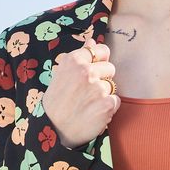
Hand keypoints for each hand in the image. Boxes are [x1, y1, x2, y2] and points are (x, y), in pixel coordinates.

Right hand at [41, 31, 121, 148]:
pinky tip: (94, 112)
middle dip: (103, 79)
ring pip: (112, 85)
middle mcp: (86, 71)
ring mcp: (97, 88)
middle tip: (87, 92)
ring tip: (88, 104)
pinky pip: (116, 101)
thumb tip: (93, 41)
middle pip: (110, 68)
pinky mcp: (106, 104)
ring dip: (105, 94)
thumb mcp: (62, 73)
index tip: (93, 71)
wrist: (54, 129)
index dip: (100, 61)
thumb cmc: (57, 101)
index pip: (102, 50)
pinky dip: (108, 108)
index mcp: (74, 60)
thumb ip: (80, 57)